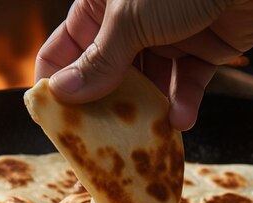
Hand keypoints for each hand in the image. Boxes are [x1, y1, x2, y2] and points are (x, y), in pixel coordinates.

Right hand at [35, 0, 252, 130]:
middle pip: (107, 72)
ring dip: (146, 111)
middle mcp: (130, 24)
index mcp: (102, 6)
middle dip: (104, 105)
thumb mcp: (129, 21)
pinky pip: (186, 85)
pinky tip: (180, 121)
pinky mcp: (200, 52)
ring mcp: (166, 38)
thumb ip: (99, 60)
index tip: (52, 115)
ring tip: (141, 137)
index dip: (57, 80)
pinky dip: (184, 103)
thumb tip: (62, 92)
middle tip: (97, 138)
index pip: (66, 47)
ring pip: (148, 84)